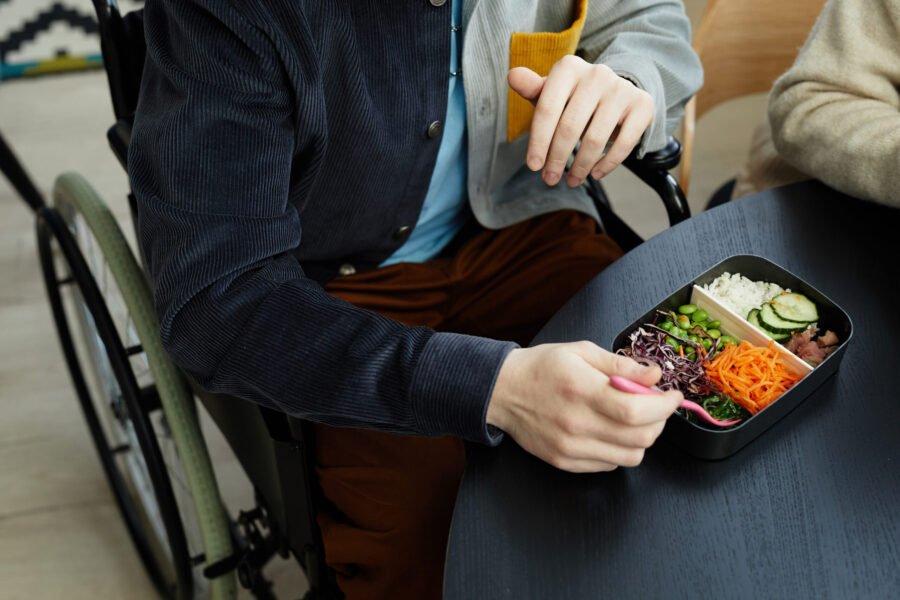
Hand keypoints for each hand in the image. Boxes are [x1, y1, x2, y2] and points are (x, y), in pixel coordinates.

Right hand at [486, 341, 680, 472]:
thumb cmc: (541, 368)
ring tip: (632, 419)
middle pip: (640, 438)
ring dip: (642, 438)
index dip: (664, 406)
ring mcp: (571, 447)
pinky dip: (620, 450)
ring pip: (630, 457)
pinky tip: (610, 431)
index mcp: (582, 391)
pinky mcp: (566, 462)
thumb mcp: (581, 351)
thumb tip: (654, 374)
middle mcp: (577, 424)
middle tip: (654, 406)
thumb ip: (620, 365)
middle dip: (659, 421)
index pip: (637, 410)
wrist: (503, 391)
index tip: (671, 396)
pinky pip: (610, 465)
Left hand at [508, 55, 654, 187]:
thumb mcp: (553, 93)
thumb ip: (533, 89)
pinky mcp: (642, 105)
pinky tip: (594, 174)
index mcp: (569, 68)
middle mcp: (597, 74)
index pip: (547, 109)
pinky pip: (623, 144)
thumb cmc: (574, 98)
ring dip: (580, 166)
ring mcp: (621, 89)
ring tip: (572, 181)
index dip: (538, 142)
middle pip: (569, 127)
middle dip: (557, 159)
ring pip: (595, 139)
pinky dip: (607, 164)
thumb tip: (513, 75)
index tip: (533, 166)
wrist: (618, 92)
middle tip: (550, 179)